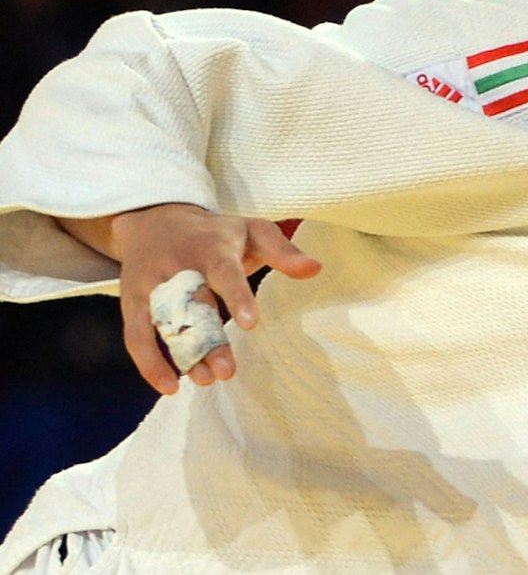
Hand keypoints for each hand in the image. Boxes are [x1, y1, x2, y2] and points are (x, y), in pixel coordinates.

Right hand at [105, 204, 321, 393]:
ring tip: (205, 380)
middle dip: (207, 339)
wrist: (155, 219)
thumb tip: (316, 269)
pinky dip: (148, 363)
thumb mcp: (252, 230)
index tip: (251, 324)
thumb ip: (283, 251)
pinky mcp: (132, 302)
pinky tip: (169, 387)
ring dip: (180, 355)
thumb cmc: (215, 232)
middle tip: (226, 371)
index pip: (223, 272)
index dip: (236, 296)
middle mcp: (177, 266)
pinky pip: (135, 336)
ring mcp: (151, 285)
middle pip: (192, 305)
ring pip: (163, 324)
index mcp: (211, 247)